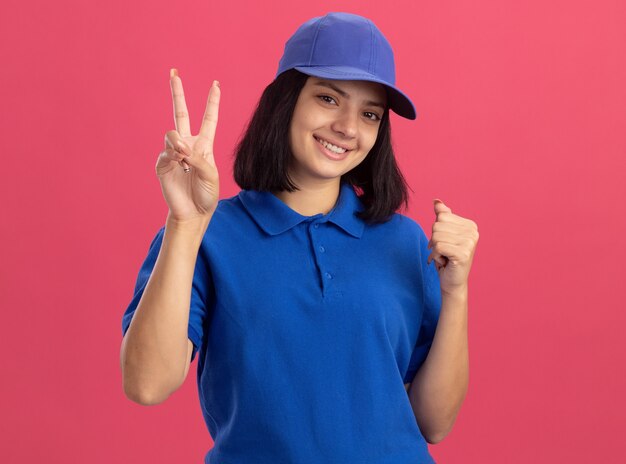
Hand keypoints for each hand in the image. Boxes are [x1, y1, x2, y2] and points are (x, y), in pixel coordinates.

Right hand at [155, 68, 220, 222]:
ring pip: (172, 134)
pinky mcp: (162, 164)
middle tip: (173, 72)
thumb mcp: (211, 175)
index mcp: (204, 145)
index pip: (209, 119)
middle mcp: (188, 145)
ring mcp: (174, 153)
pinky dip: (172, 157)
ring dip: (178, 143)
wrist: (193, 212)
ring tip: (183, 156)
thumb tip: (179, 147)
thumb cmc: (207, 195)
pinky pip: (165, 152)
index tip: (215, 85)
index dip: (212, 102)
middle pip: (181, 113)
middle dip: (177, 93)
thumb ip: (198, 158)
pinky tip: (178, 165)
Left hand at [427, 199, 478, 295]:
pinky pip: (438, 247)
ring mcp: (470, 243)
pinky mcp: (463, 253)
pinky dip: (435, 256)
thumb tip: (436, 201)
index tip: (445, 243)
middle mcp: (473, 232)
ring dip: (435, 249)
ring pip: (436, 236)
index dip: (436, 230)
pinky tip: (443, 262)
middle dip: (434, 240)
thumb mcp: (444, 234)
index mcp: (470, 225)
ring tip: (444, 257)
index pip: (442, 216)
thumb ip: (442, 216)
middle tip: (444, 252)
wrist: (452, 282)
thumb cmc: (447, 258)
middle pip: (437, 225)